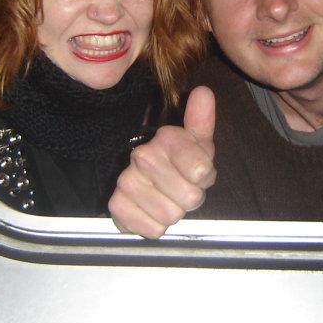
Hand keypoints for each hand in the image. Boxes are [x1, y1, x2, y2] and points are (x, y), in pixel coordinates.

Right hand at [109, 86, 215, 238]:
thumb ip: (201, 120)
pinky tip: (151, 211)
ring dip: (175, 212)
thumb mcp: (196, 140)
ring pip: (172, 215)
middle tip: (182, 187)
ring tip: (167, 199)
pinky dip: (156, 226)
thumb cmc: (178, 160)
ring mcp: (126, 182)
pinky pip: (153, 230)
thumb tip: (204, 93)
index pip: (201, 170)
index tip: (198, 172)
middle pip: (190, 197)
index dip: (206, 177)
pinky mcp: (116, 207)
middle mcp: (142, 156)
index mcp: (166, 138)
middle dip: (191, 197)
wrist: (145, 181)